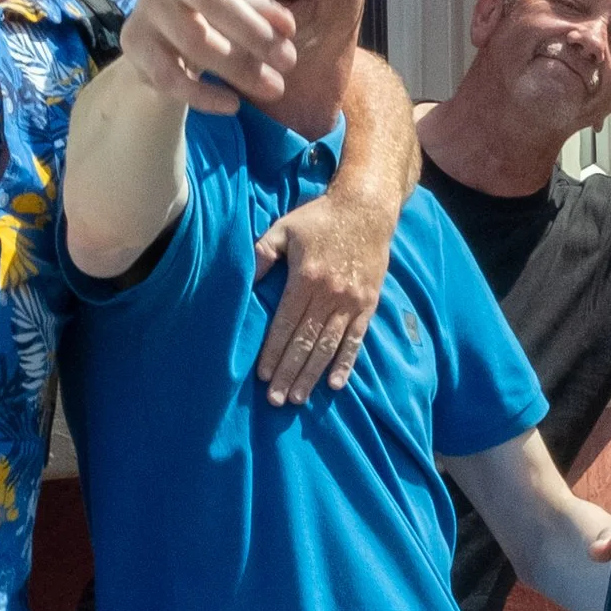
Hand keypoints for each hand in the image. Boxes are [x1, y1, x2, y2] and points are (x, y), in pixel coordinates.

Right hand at [123, 0, 293, 114]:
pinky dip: (206, 95)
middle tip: (288, 61)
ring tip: (275, 88)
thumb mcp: (241, 2)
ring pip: (198, 42)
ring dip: (242, 70)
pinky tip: (232, 106)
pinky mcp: (134, 43)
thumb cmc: (212, 11)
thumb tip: (286, 27)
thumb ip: (266, 11)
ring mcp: (147, 6)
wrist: (162, 47)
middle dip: (255, 34)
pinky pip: (172, 76)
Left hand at [253, 183, 393, 401]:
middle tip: (276, 401)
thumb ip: (262, 253)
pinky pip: (356, 339)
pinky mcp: (368, 304)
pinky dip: (346, 363)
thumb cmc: (319, 219)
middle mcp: (329, 295)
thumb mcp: (284, 228)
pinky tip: (334, 384)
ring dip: (312, 374)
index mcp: (306, 278)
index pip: (286, 324)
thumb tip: (242, 281)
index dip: (274, 352)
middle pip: (306, 342)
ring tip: (298, 398)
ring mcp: (351, 302)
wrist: (366, 209)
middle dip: (290, 373)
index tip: (263, 376)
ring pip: (329, 346)